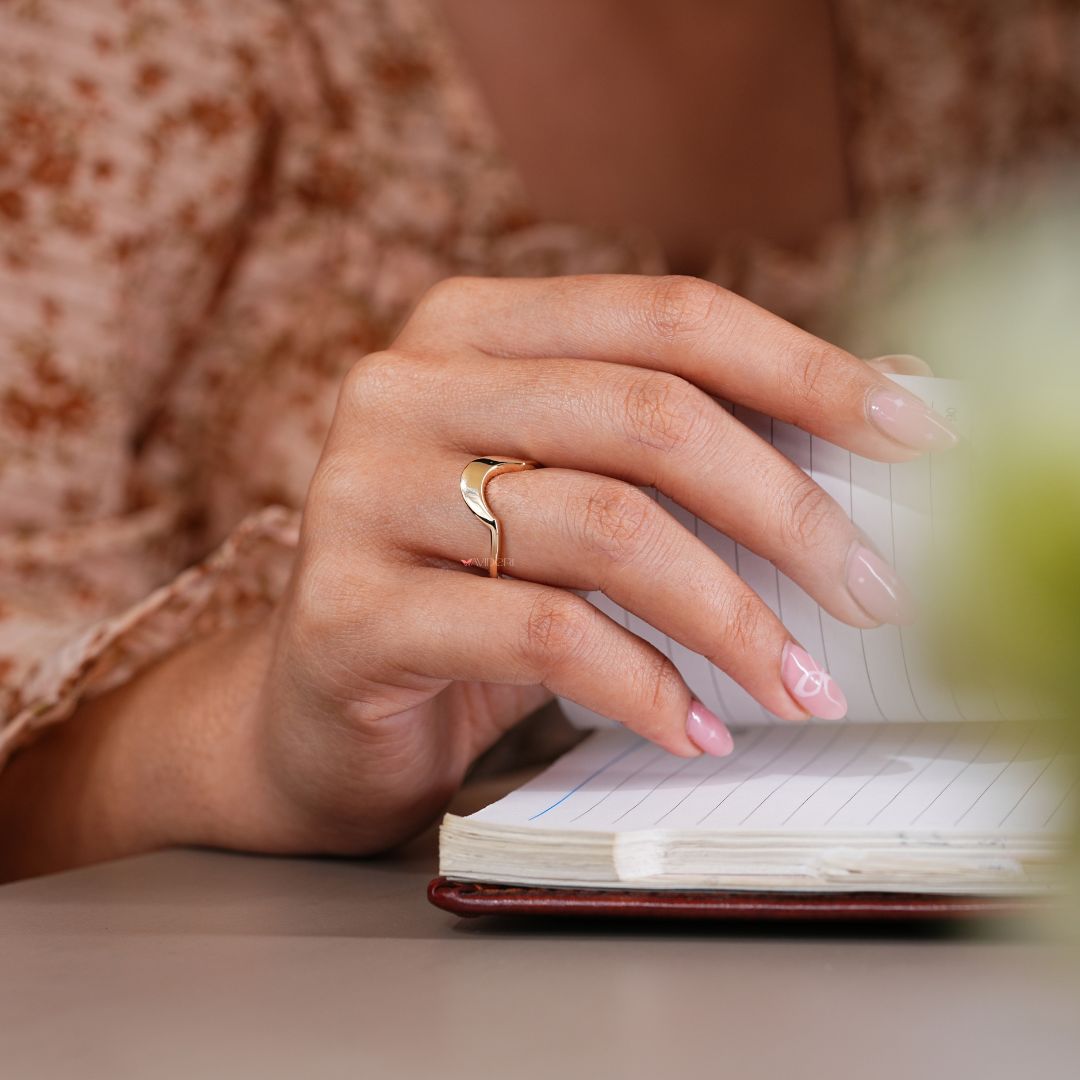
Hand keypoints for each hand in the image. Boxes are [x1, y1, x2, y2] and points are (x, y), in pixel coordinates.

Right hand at [244, 275, 956, 854]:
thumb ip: (693, 443)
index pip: (669, 315)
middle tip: (872, 593)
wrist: (320, 701)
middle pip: (647, 414)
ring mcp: (362, 492)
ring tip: (799, 685)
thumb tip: (896, 396)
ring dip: (732, 618)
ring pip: (603, 526)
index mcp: (471, 328)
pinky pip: (535, 633)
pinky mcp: (346, 609)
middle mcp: (405, 386)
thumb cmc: (472, 589)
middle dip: (788, 511)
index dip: (808, 370)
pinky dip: (641, 686)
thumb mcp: (579, 495)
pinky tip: (695, 729)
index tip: (919, 437)